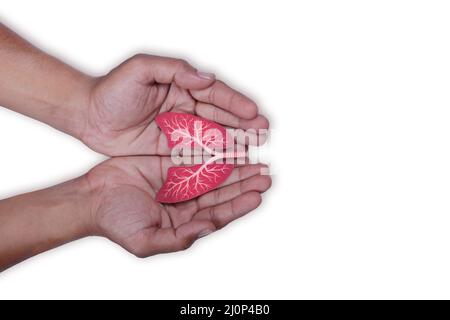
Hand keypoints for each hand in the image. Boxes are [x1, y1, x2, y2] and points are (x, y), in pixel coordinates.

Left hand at [82, 54, 268, 155]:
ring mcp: (178, 129)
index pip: (214, 94)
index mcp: (180, 85)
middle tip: (262, 132)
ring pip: (212, 136)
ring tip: (252, 149)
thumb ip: (174, 70)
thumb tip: (205, 78)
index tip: (253, 113)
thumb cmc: (111, 90)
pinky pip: (196, 153)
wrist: (88, 116)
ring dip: (233, 142)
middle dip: (242, 124)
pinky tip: (229, 162)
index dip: (235, 103)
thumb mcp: (141, 69)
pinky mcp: (170, 148)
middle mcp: (184, 107)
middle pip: (219, 116)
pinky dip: (213, 157)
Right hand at [85, 156, 270, 256]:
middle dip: (244, 183)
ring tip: (254, 159)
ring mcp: (179, 181)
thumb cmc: (115, 222)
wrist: (91, 198)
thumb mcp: (145, 240)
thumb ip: (178, 238)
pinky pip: (195, 156)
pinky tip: (227, 146)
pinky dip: (211, 152)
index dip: (239, 205)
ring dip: (234, 167)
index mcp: (184, 222)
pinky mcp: (169, 163)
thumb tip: (206, 230)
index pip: (218, 215)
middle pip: (222, 193)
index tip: (257, 195)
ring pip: (213, 174)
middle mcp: (186, 202)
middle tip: (265, 174)